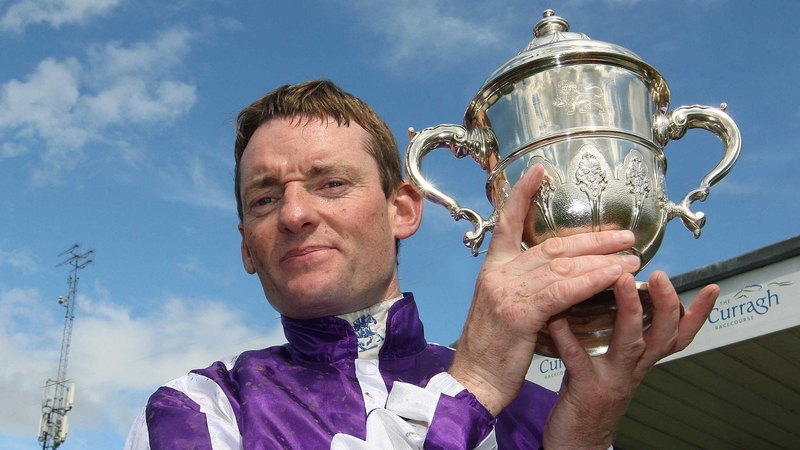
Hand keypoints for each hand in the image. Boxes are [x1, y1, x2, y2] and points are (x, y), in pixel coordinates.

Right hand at [448, 164, 640, 415]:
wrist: (473, 382)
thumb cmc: (492, 351)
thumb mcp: (505, 310)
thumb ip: (527, 288)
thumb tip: (560, 277)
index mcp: (493, 270)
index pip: (507, 224)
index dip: (522, 195)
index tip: (539, 170)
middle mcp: (499, 274)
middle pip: (552, 246)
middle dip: (592, 238)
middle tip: (625, 235)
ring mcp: (507, 291)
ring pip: (562, 266)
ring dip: (602, 260)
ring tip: (632, 257)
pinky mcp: (520, 312)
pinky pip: (564, 290)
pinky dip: (592, 279)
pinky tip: (615, 275)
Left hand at [541, 271, 718, 448]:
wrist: (576, 444)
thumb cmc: (590, 398)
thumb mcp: (614, 367)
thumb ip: (620, 338)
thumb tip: (623, 299)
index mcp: (640, 361)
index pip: (678, 335)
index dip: (698, 314)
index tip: (713, 287)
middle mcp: (633, 369)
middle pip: (662, 335)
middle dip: (667, 304)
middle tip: (661, 275)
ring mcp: (611, 380)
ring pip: (630, 344)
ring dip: (628, 311)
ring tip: (621, 282)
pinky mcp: (585, 389)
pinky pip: (578, 360)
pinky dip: (568, 337)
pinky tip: (558, 317)